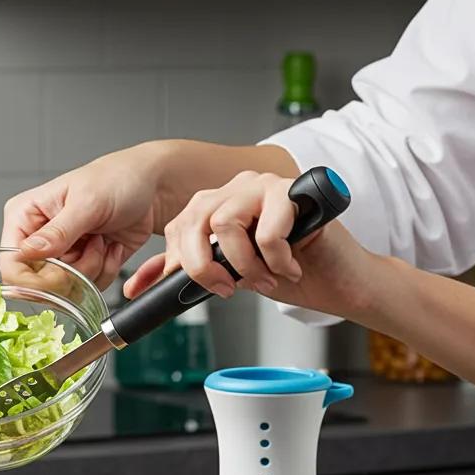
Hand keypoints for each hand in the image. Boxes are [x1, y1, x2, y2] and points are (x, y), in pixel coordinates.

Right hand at [0, 144, 168, 289]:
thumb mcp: (87, 202)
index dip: (32, 279)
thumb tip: (28, 252)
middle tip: (92, 244)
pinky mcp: (81, 268)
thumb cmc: (117, 178)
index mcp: (25, 216)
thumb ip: (58, 231)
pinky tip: (110, 247)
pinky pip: (86, 290)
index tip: (60, 274)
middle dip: (72, 271)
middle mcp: (38, 239)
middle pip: (39, 284)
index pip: (11, 263)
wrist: (151, 188)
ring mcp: (60, 256)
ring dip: (92, 269)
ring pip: (65, 290)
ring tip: (102, 240)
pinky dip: (104, 273)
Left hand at [123, 170, 375, 320]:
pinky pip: (267, 230)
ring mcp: (265, 186)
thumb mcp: (227, 275)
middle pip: (194, 221)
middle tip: (229, 288)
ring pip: (225, 223)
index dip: (183, 263)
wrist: (336, 280)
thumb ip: (186, 271)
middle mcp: (237, 189)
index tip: (207, 287)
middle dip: (205, 268)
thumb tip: (138, 285)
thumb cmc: (287, 275)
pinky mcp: (295, 193)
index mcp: (217, 204)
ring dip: (245, 265)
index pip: (179, 226)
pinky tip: (290, 266)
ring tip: (266, 278)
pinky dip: (276, 260)